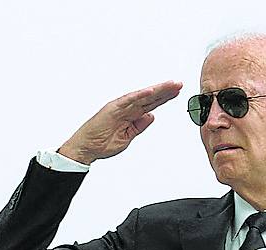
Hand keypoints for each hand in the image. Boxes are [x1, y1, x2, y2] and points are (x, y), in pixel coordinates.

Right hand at [57, 81, 182, 164]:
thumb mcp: (128, 137)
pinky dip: (139, 95)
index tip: (177, 93)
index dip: (164, 98)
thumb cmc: (103, 143)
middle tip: (178, 84)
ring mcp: (120, 107)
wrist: (87, 148)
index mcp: (131, 115)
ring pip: (142, 96)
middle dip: (165, 91)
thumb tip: (151, 116)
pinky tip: (151, 91)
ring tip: (171, 85)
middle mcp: (127, 108)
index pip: (151, 104)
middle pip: (150, 98)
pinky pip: (128, 100)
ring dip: (157, 90)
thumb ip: (139, 126)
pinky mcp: (112, 109)